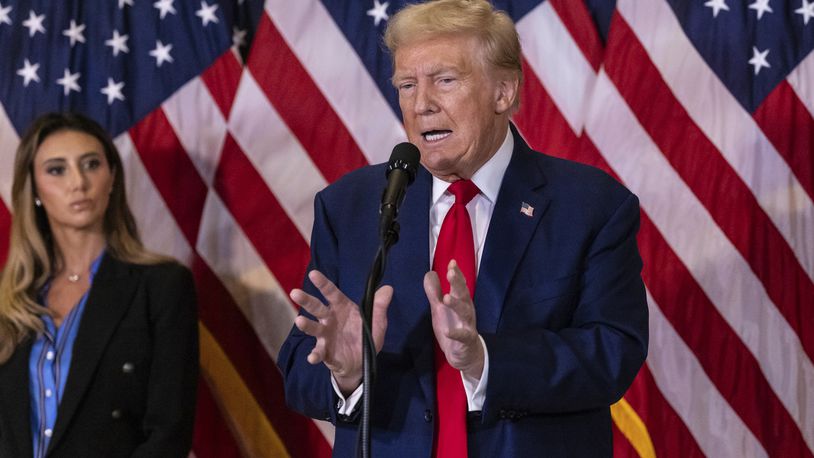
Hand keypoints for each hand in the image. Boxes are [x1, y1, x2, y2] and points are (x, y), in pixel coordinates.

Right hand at [290, 270, 391, 394]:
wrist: (361, 363)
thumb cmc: (365, 337)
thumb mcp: (377, 322)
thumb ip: (379, 306)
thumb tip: (388, 288)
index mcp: (342, 308)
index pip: (332, 293)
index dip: (323, 283)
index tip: (313, 273)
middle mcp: (330, 320)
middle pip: (316, 308)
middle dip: (306, 300)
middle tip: (295, 292)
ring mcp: (325, 336)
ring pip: (313, 328)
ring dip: (306, 325)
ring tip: (300, 321)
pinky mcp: (326, 353)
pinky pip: (319, 353)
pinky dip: (315, 355)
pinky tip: (312, 358)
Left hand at [424, 260, 483, 379]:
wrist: (464, 353)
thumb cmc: (453, 326)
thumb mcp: (440, 308)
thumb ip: (434, 292)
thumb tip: (430, 273)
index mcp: (460, 301)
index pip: (459, 285)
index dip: (456, 274)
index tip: (451, 263)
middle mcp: (466, 311)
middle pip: (463, 294)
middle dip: (457, 283)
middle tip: (450, 273)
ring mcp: (467, 325)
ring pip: (465, 312)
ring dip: (456, 304)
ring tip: (446, 298)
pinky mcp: (466, 340)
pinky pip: (463, 336)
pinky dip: (456, 334)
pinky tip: (448, 332)